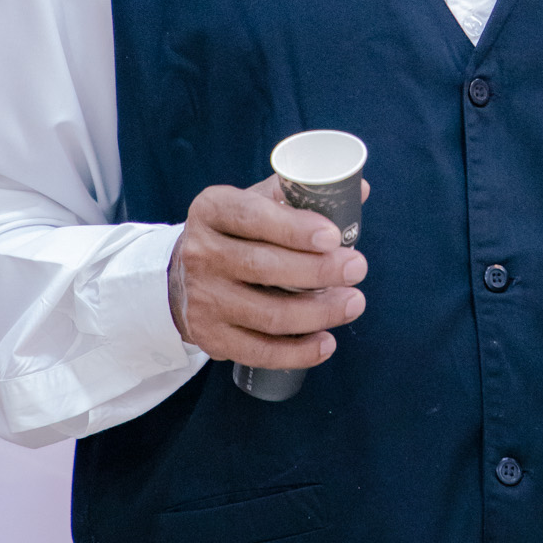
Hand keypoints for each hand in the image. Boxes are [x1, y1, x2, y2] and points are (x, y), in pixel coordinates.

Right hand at [168, 175, 368, 372]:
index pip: (252, 217)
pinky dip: (298, 352)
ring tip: (353, 303)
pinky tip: (326, 343)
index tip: (333, 237)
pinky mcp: (210, 337)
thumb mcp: (255, 204)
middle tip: (357, 268)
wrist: (183, 277)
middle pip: (263, 266)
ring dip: (318, 313)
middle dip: (318, 271)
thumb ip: (300, 196)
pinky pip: (259, 351)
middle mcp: (200, 253)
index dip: (294, 228)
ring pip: (267, 314)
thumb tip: (358, 190)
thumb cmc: (237, 235)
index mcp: (212, 210)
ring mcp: (203, 299)